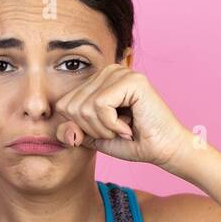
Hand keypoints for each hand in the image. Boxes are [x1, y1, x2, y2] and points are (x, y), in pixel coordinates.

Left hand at [53, 64, 191, 168]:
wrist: (163, 150)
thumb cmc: (133, 143)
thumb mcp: (94, 138)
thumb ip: (73, 130)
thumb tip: (57, 128)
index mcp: (98, 81)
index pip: (64, 104)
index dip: (81, 128)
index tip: (106, 132)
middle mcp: (108, 71)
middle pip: (73, 106)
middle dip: (92, 129)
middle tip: (116, 132)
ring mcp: (120, 72)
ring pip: (85, 107)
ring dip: (104, 129)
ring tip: (123, 129)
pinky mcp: (131, 80)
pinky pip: (100, 105)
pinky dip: (111, 124)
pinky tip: (128, 125)